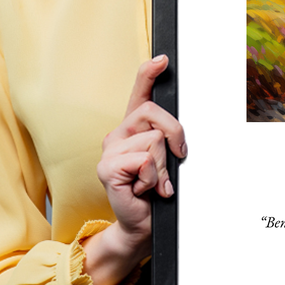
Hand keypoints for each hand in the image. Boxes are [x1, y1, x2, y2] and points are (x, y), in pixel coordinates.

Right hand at [82, 55, 186, 284]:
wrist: (143, 224)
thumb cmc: (156, 191)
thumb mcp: (167, 159)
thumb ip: (168, 140)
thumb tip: (178, 132)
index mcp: (133, 128)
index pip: (139, 93)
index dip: (149, 73)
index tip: (163, 59)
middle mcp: (118, 134)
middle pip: (154, 113)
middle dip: (175, 135)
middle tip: (176, 159)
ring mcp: (109, 150)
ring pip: (154, 140)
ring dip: (163, 166)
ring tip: (154, 182)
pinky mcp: (107, 168)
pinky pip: (144, 160)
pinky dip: (153, 178)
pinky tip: (144, 189)